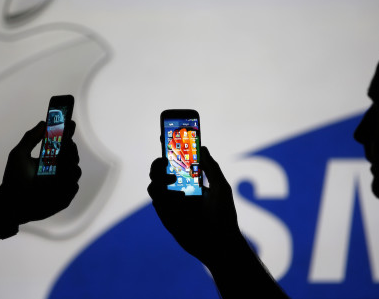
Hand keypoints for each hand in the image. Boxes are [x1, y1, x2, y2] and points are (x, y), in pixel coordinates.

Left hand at [0, 120, 80, 224]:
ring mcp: (63, 183)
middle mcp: (59, 169)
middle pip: (73, 155)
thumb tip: (43, 122)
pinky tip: (62, 180)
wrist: (11, 202)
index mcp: (51, 158)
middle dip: (71, 149)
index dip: (68, 133)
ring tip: (62, 164)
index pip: (64, 143)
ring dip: (71, 165)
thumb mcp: (19, 155)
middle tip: (66, 145)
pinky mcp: (65, 196)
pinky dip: (69, 183)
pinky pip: (73, 188)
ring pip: (75, 171)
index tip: (70, 124)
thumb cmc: (15, 179)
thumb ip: (30, 138)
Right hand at [148, 146, 242, 265]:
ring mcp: (171, 203)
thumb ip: (210, 167)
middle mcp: (178, 191)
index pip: (177, 162)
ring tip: (174, 179)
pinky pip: (157, 200)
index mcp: (191, 182)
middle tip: (165, 159)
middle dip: (159, 162)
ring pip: (154, 184)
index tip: (165, 134)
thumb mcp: (220, 186)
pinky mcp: (166, 216)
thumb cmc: (224, 215)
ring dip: (160, 177)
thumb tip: (202, 146)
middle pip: (160, 171)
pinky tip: (179, 197)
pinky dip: (164, 194)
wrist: (220, 242)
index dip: (170, 149)